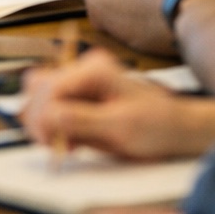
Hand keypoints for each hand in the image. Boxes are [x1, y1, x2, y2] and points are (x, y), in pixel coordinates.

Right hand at [24, 49, 201, 160]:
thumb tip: (47, 115)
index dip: (44, 114)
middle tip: (53, 144)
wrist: (175, 130)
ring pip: (40, 96)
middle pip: (38, 86)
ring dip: (44, 122)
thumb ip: (82, 119)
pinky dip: (53, 127)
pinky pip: (52, 108)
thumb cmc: (156, 125)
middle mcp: (83, 71)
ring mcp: (80, 84)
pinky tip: (70, 142)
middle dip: (39, 116)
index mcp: (94, 70)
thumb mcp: (120, 126)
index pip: (50, 86)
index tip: (50, 141)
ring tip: (63, 144)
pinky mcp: (80, 99)